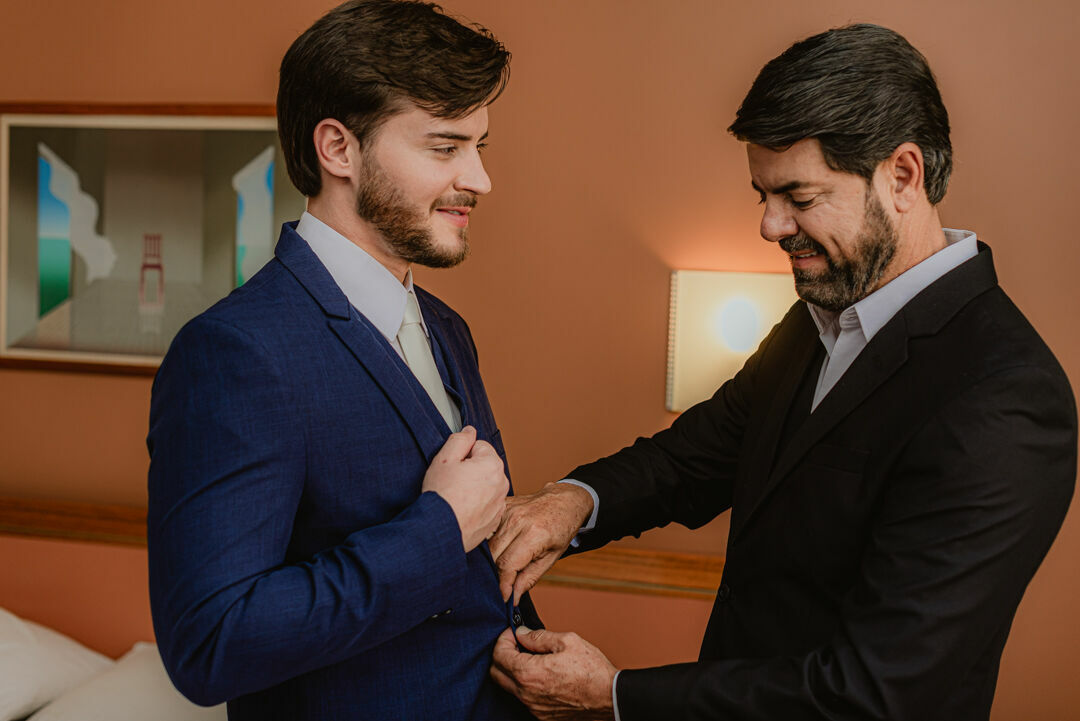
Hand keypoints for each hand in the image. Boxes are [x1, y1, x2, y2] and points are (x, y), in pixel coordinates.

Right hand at [422, 426, 509, 552]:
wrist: (440, 531)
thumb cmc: (442, 496)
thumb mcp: (444, 459)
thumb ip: (460, 439)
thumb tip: (470, 431)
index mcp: (493, 464)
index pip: (479, 446)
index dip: (462, 455)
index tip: (453, 467)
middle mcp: (502, 483)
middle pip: (484, 466)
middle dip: (470, 471)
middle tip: (452, 482)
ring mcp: (500, 503)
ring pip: (485, 485)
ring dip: (474, 488)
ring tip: (456, 498)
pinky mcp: (495, 520)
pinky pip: (486, 504)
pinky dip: (476, 505)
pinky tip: (462, 510)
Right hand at [489, 482, 593, 603]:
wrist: (564, 500)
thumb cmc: (561, 528)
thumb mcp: (552, 557)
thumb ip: (530, 578)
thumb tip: (512, 597)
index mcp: (534, 534)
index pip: (506, 565)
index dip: (502, 585)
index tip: (502, 597)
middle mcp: (517, 520)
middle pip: (493, 555)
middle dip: (494, 575)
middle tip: (501, 586)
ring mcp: (507, 510)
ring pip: (486, 543)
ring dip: (490, 560)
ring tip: (498, 570)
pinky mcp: (501, 506)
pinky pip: (487, 530)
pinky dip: (488, 543)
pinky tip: (496, 550)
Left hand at [490, 627, 615, 719]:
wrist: (610, 698)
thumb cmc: (592, 670)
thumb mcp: (567, 641)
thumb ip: (538, 636)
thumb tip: (521, 633)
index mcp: (529, 673)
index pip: (499, 655)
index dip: (503, 639)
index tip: (513, 632)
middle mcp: (526, 694)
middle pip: (496, 674)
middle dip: (502, 656)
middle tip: (517, 644)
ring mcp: (533, 708)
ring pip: (509, 687)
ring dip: (514, 671)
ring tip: (533, 659)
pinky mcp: (542, 716)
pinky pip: (524, 698)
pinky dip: (526, 685)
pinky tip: (542, 675)